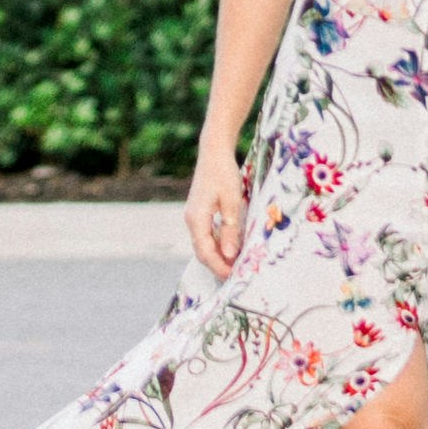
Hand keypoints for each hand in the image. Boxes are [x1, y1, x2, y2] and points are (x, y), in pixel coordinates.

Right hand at [186, 139, 247, 277]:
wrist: (214, 151)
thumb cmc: (224, 173)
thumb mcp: (232, 202)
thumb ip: (230, 229)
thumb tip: (230, 255)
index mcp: (196, 219)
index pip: (206, 252)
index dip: (219, 266)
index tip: (233, 277)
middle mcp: (191, 220)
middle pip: (202, 251)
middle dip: (218, 264)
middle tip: (236, 275)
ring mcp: (193, 216)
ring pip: (204, 243)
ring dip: (218, 255)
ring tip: (235, 264)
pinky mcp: (199, 212)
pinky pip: (206, 234)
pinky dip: (217, 244)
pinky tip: (230, 246)